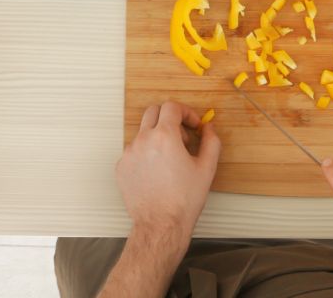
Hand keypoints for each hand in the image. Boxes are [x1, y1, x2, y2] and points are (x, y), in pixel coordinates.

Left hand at [117, 101, 220, 242]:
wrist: (161, 225)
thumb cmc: (183, 200)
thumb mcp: (206, 168)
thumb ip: (211, 141)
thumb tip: (208, 128)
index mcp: (164, 136)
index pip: (172, 107)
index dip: (186, 112)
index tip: (193, 126)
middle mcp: (143, 140)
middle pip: (154, 112)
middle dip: (170, 119)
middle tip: (182, 137)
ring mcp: (129, 153)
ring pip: (144, 132)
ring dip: (158, 137)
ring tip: (171, 160)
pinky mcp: (121, 167)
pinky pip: (134, 150)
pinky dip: (146, 153)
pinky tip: (157, 172)